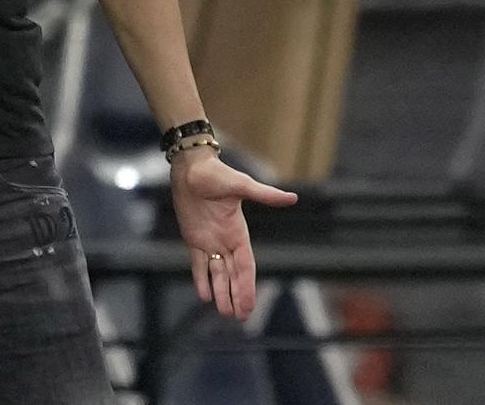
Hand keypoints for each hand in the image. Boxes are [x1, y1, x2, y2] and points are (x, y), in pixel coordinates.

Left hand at [170, 150, 297, 318]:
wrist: (192, 168)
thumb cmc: (217, 174)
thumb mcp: (241, 185)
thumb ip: (264, 195)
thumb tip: (292, 198)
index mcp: (239, 233)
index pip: (246, 266)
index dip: (247, 286)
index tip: (249, 305)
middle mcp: (226, 241)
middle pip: (233, 275)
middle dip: (236, 295)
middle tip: (239, 317)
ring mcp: (210, 240)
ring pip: (217, 273)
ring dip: (220, 292)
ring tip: (224, 312)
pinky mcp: (193, 237)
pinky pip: (197, 262)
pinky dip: (200, 278)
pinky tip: (203, 295)